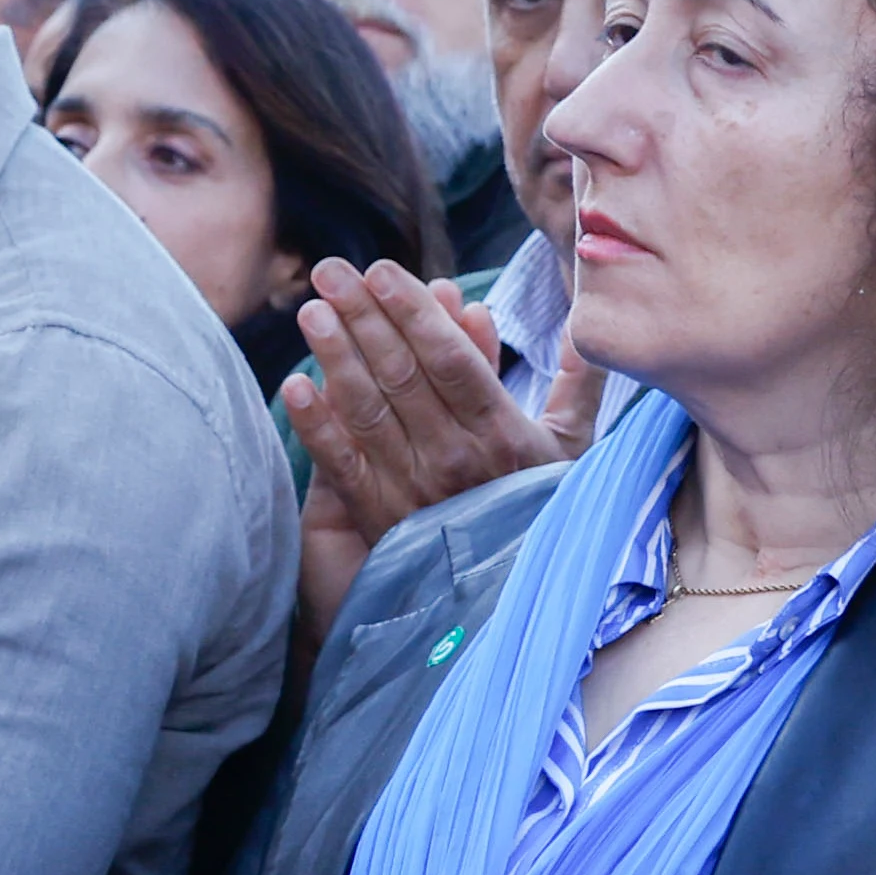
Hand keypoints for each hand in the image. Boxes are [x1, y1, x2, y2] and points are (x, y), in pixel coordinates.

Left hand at [281, 259, 600, 661]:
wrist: (516, 603)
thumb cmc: (547, 513)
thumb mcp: (572, 452)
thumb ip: (576, 387)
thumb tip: (582, 329)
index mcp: (502, 434)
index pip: (450, 360)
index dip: (415, 313)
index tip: (384, 272)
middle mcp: (456, 459)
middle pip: (402, 375)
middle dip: (365, 317)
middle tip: (332, 270)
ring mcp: (414, 490)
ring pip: (368, 411)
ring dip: (335, 357)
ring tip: (310, 311)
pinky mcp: (380, 519)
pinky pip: (343, 465)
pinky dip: (316, 426)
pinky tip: (294, 387)